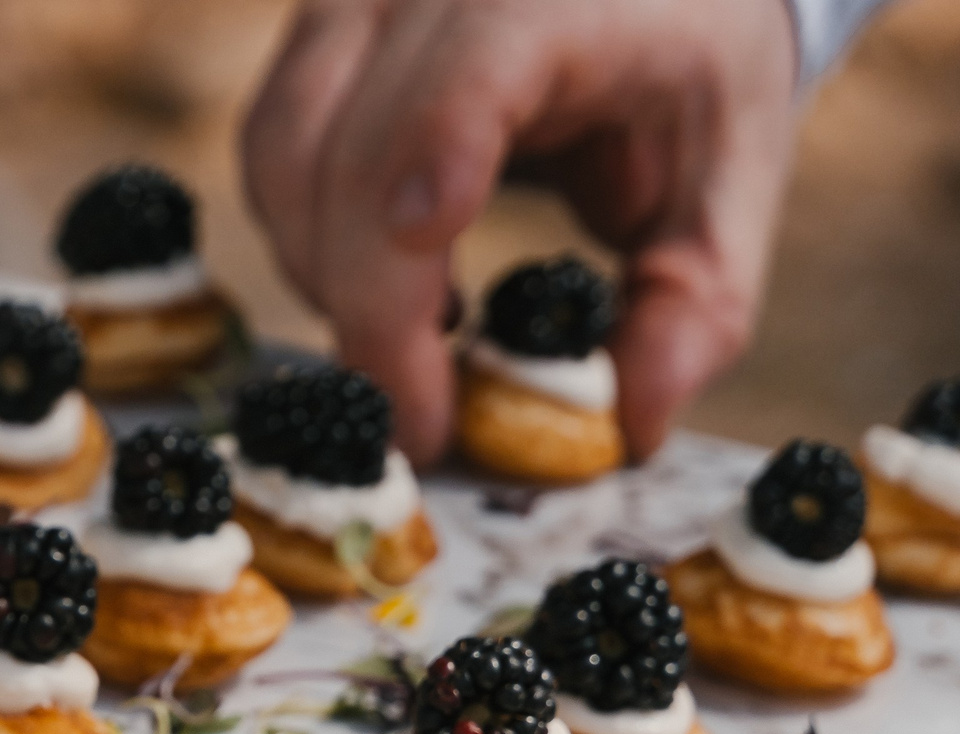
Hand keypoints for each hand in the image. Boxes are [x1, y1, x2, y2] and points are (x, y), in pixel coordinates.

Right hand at [240, 0, 798, 462]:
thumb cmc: (689, 60)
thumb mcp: (729, 174)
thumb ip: (694, 303)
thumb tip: (625, 426)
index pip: (453, 98)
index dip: (417, 232)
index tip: (431, 353)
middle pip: (344, 163)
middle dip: (374, 316)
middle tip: (425, 421)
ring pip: (283, 166)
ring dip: (331, 281)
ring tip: (423, 332)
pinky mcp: (310, 32)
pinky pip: (270, 156)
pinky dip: (311, 240)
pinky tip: (392, 274)